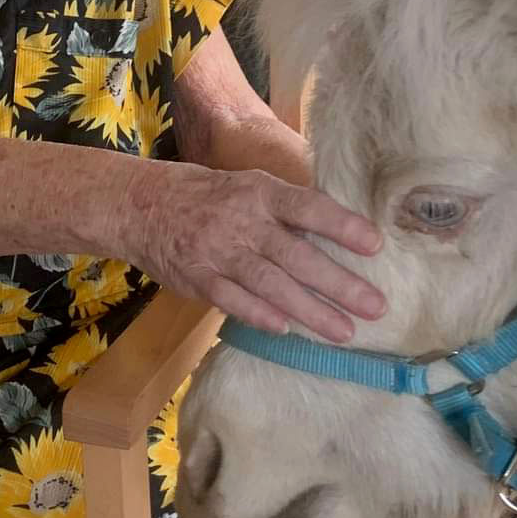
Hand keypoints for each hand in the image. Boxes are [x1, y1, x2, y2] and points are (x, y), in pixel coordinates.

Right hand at [126, 162, 385, 342]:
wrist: (140, 205)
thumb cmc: (207, 195)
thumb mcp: (248, 186)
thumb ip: (286, 208)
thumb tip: (340, 229)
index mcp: (260, 192)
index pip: (308, 207)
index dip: (342, 226)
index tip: (376, 245)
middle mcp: (243, 221)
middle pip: (298, 255)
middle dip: (340, 284)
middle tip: (376, 305)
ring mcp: (219, 252)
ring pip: (272, 285)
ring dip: (311, 311)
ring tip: (345, 331)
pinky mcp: (199, 278)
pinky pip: (234, 301)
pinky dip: (260, 315)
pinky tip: (287, 330)